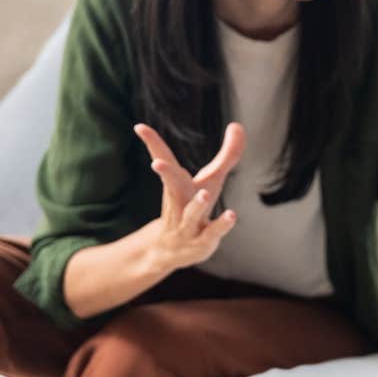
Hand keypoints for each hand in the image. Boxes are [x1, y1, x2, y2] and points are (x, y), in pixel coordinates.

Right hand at [132, 122, 245, 269]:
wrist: (171, 251)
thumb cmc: (192, 207)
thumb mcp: (212, 179)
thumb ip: (228, 154)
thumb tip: (238, 125)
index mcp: (177, 184)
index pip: (163, 160)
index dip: (153, 143)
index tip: (139, 127)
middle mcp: (179, 202)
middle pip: (170, 187)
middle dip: (165, 175)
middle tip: (157, 163)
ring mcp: (187, 224)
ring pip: (190, 215)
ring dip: (196, 205)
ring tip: (203, 193)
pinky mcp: (201, 241)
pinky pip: (211, 233)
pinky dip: (221, 225)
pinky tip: (231, 215)